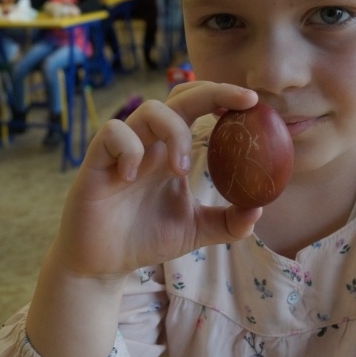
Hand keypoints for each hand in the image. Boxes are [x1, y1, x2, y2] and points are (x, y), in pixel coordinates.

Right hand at [48, 82, 261, 278]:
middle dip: (210, 93)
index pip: (198, 108)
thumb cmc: (146, 238)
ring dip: (173, 131)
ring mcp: (123, 150)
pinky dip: (129, 148)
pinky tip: (133, 177)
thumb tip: (259, 209)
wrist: (103, 263)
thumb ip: (228, 222)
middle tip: (237, 107)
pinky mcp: (97, 161)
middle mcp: (150, 143)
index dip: (224, 97)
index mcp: (172, 150)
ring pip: (149, 110)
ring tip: (179, 169)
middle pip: (178, 97)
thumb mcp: (196, 230)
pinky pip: (112, 133)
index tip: (253, 101)